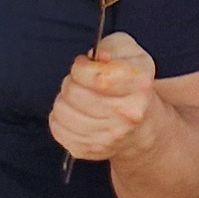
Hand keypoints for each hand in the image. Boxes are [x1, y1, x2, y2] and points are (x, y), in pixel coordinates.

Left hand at [48, 33, 161, 163]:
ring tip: (78, 99)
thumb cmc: (131, 85)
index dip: (80, 67)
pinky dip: (60, 118)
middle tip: (81, 83)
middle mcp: (126, 116)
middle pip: (74, 93)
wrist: (141, 128)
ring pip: (61, 111)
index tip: (84, 66)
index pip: (96, 77)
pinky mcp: (89, 151)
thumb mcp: (132, 54)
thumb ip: (112, 46)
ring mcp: (107, 137)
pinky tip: (74, 114)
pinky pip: (57, 129)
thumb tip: (99, 57)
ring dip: (64, 100)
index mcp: (139, 86)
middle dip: (71, 82)